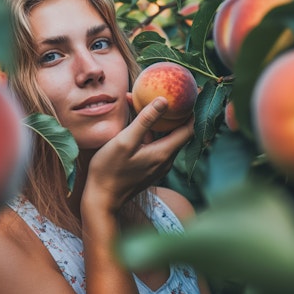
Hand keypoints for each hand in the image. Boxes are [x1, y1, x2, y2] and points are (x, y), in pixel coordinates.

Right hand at [83, 95, 193, 212]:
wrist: (101, 200)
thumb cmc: (109, 170)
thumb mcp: (125, 140)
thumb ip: (145, 120)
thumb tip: (164, 100)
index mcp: (163, 153)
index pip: (188, 129)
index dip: (191, 111)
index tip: (192, 94)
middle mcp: (165, 161)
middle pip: (178, 133)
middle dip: (174, 113)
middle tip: (170, 93)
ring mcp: (157, 167)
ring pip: (165, 139)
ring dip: (159, 122)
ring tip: (148, 103)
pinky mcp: (148, 169)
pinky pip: (156, 146)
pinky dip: (151, 133)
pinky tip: (138, 124)